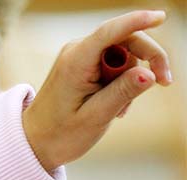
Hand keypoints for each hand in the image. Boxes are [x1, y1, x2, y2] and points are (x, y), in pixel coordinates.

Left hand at [22, 10, 172, 170]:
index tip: (161, 16)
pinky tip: (114, 106)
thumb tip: (149, 74)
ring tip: (120, 109)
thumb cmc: (60, 133)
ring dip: (132, 77)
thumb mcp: (95, 117)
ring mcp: (80, 57)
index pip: (110, 32)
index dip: (137, 21)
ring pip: (125, 53)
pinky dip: (122, 82)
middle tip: (165, 83)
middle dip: (148, 58)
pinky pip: (115, 64)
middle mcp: (77, 52)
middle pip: (126, 39)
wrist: (35, 142)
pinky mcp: (85, 65)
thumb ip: (122, 93)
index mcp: (75, 62)